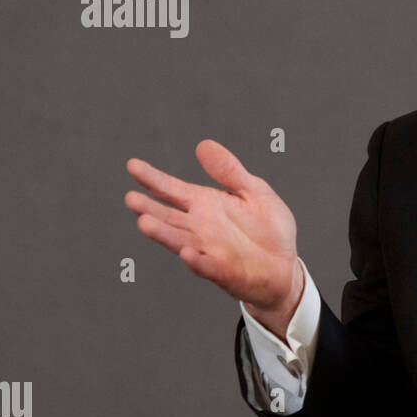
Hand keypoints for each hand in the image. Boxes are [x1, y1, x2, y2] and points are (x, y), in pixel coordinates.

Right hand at [123, 140, 301, 327]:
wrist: (285, 265)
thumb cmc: (267, 228)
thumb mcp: (254, 191)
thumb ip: (229, 171)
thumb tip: (203, 144)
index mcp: (205, 204)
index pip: (172, 189)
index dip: (152, 178)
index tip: (132, 165)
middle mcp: (199, 228)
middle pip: (168, 217)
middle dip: (149, 208)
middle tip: (131, 199)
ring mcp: (208, 251)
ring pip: (179, 241)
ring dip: (163, 234)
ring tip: (145, 223)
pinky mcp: (223, 272)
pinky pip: (207, 266)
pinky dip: (196, 261)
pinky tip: (186, 253)